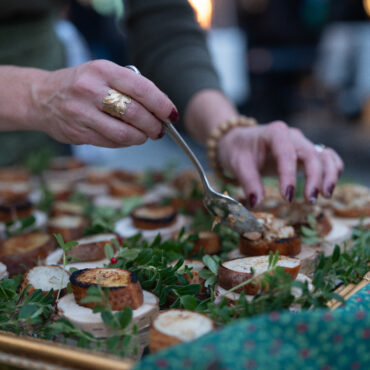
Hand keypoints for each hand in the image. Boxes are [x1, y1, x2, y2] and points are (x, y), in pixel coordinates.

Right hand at [31, 60, 177, 146]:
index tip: (171, 114)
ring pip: (123, 134)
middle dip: (154, 126)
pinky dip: (125, 142)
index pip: (141, 88)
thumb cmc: (81, 84)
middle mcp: (91, 90)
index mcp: (102, 70)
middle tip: (159, 130)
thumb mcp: (103, 73)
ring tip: (145, 135)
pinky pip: (111, 143)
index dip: (161, 104)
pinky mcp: (78, 133)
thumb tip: (160, 109)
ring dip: (141, 137)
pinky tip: (127, 137)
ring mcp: (82, 113)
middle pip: (135, 114)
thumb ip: (129, 87)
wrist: (41, 97)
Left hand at [218, 121, 343, 205]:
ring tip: (325, 196)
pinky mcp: (305, 153)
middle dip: (314, 177)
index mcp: (274, 133)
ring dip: (329, 174)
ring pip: (324, 155)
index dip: (288, 175)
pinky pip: (326, 157)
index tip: (286, 197)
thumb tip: (257, 203)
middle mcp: (291, 136)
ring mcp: (301, 143)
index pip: (286, 152)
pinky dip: (332, 170)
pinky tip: (327, 187)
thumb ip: (248, 182)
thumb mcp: (238, 164)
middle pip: (310, 153)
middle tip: (311, 200)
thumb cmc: (238, 150)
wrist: (239, 141)